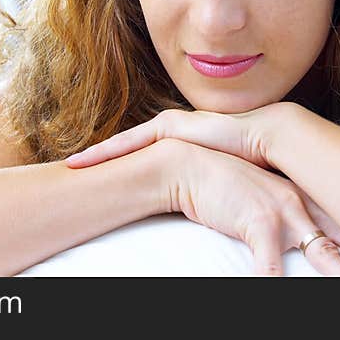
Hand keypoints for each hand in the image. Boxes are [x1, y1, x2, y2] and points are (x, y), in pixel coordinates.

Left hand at [66, 103, 339, 259]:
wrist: (266, 137)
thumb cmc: (250, 163)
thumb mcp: (221, 178)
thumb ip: (209, 189)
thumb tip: (206, 213)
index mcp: (181, 144)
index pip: (142, 157)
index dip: (120, 167)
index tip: (97, 178)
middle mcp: (171, 132)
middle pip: (128, 149)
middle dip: (101, 159)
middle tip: (73, 170)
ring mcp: (168, 126)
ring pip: (124, 144)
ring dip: (99, 154)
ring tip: (73, 165)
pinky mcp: (169, 126)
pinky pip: (131, 140)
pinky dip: (109, 149)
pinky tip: (88, 158)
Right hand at [151, 139, 339, 276]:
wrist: (187, 166)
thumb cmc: (220, 187)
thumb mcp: (258, 199)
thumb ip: (282, 216)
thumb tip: (303, 237)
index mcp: (305, 200)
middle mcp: (302, 205)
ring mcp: (284, 213)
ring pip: (324, 254)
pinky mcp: (259, 222)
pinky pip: (272, 264)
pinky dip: (278, 280)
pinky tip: (279, 285)